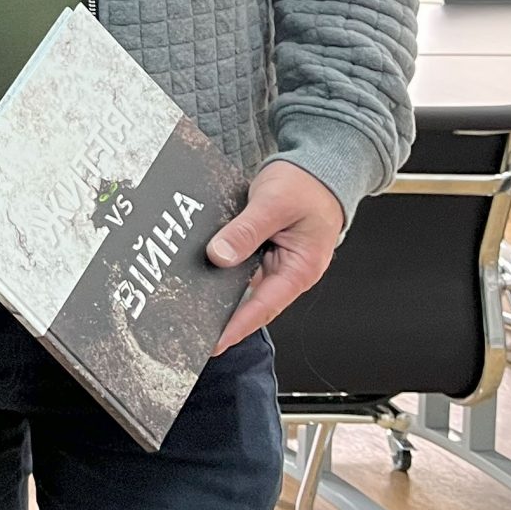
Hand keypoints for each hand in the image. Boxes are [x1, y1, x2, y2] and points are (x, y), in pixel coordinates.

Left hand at [207, 158, 345, 351]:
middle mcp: (288, 271)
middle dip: (223, 317)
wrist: (320, 166)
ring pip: (244, 285)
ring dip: (220, 294)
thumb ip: (246, 230)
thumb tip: (219, 256)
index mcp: (300, 269)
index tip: (214, 343)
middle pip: (252, 302)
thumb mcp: (273, 204)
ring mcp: (276, 262)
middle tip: (193, 330)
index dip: (237, 327)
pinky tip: (201, 272)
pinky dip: (223, 270)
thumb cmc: (308, 185)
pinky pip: (242, 266)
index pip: (264, 307)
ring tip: (190, 308)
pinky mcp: (265, 249)